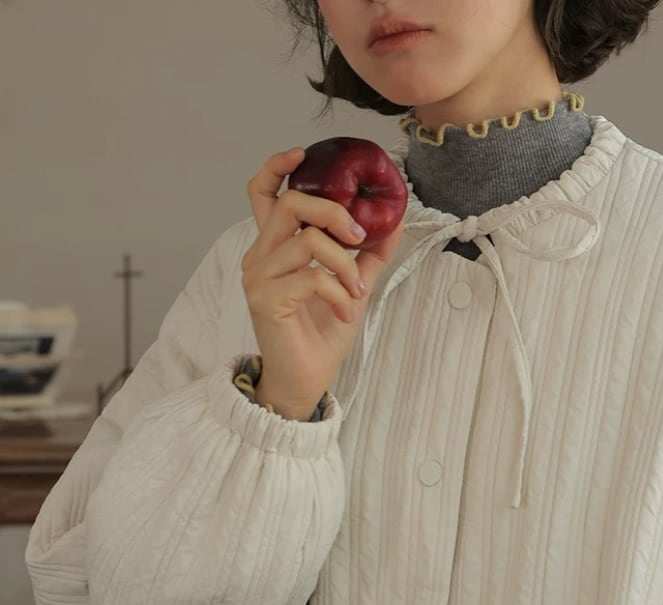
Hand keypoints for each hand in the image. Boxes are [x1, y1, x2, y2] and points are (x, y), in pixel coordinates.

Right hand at [241, 148, 405, 418]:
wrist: (305, 380)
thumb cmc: (320, 334)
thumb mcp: (351, 286)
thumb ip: (368, 255)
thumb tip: (394, 222)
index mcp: (273, 247)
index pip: (263, 193)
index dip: (278, 167)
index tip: (304, 155)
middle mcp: (259, 255)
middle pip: (293, 204)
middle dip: (335, 213)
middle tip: (361, 238)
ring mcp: (258, 277)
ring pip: (308, 241)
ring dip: (345, 264)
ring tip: (356, 291)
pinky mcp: (265, 299)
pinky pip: (312, 276)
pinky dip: (338, 292)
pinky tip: (344, 314)